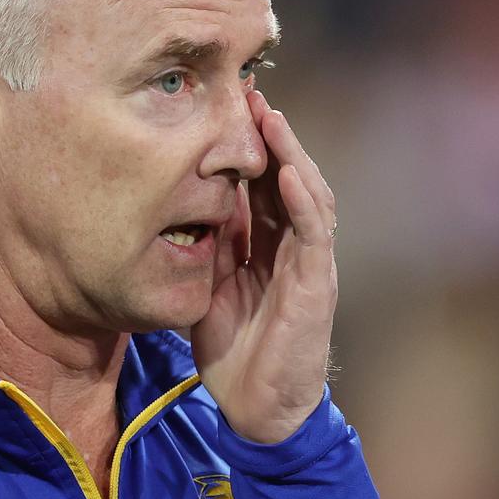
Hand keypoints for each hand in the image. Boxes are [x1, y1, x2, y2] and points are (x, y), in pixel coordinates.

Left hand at [191, 90, 337, 443]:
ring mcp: (308, 262)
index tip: (226, 103)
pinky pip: (312, 235)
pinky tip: (288, 172)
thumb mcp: (208, 283)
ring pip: (307, 194)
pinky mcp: (316, 286)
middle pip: (287, 176)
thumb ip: (206, 243)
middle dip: (271, 134)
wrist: (255, 407)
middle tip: (249, 91)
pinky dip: (302, 201)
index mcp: (267, 243)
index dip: (249, 143)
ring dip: (291, 154)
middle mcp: (292, 245)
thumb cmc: (234, 347)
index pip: (263, 181)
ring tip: (270, 118)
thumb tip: (182, 200)